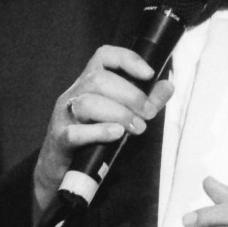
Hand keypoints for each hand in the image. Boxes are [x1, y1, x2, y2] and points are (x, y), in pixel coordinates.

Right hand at [32, 45, 173, 221]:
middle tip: (148, 113)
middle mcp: (74, 94)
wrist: (60, 170)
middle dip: (130, 95)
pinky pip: (75, 132)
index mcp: (89, 82)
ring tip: (137, 128)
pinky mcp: (59, 140)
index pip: (104, 56)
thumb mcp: (121, 115)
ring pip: (87, 103)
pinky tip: (116, 134)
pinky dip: (99, 132)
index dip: (127, 59)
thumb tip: (168, 86)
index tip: (149, 73)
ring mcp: (63, 116)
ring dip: (119, 113)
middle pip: (98, 80)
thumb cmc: (93, 137)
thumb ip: (145, 101)